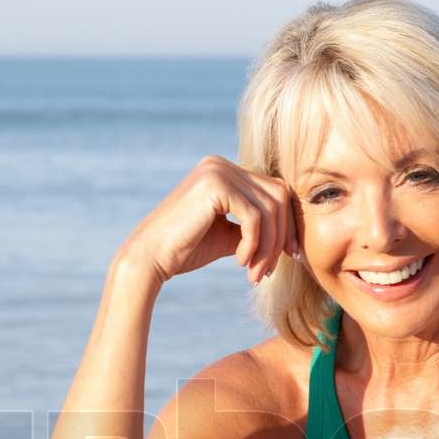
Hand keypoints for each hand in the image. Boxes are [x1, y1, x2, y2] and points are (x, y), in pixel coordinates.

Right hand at [116, 154, 300, 288]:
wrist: (149, 258)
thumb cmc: (184, 250)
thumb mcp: (227, 235)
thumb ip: (252, 227)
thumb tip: (287, 234)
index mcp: (222, 171)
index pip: (273, 191)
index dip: (287, 224)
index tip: (289, 255)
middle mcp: (220, 164)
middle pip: (278, 195)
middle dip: (280, 236)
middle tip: (268, 270)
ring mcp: (217, 170)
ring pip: (270, 207)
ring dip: (268, 246)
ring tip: (255, 273)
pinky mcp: (215, 185)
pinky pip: (254, 216)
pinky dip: (253, 244)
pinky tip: (240, 262)